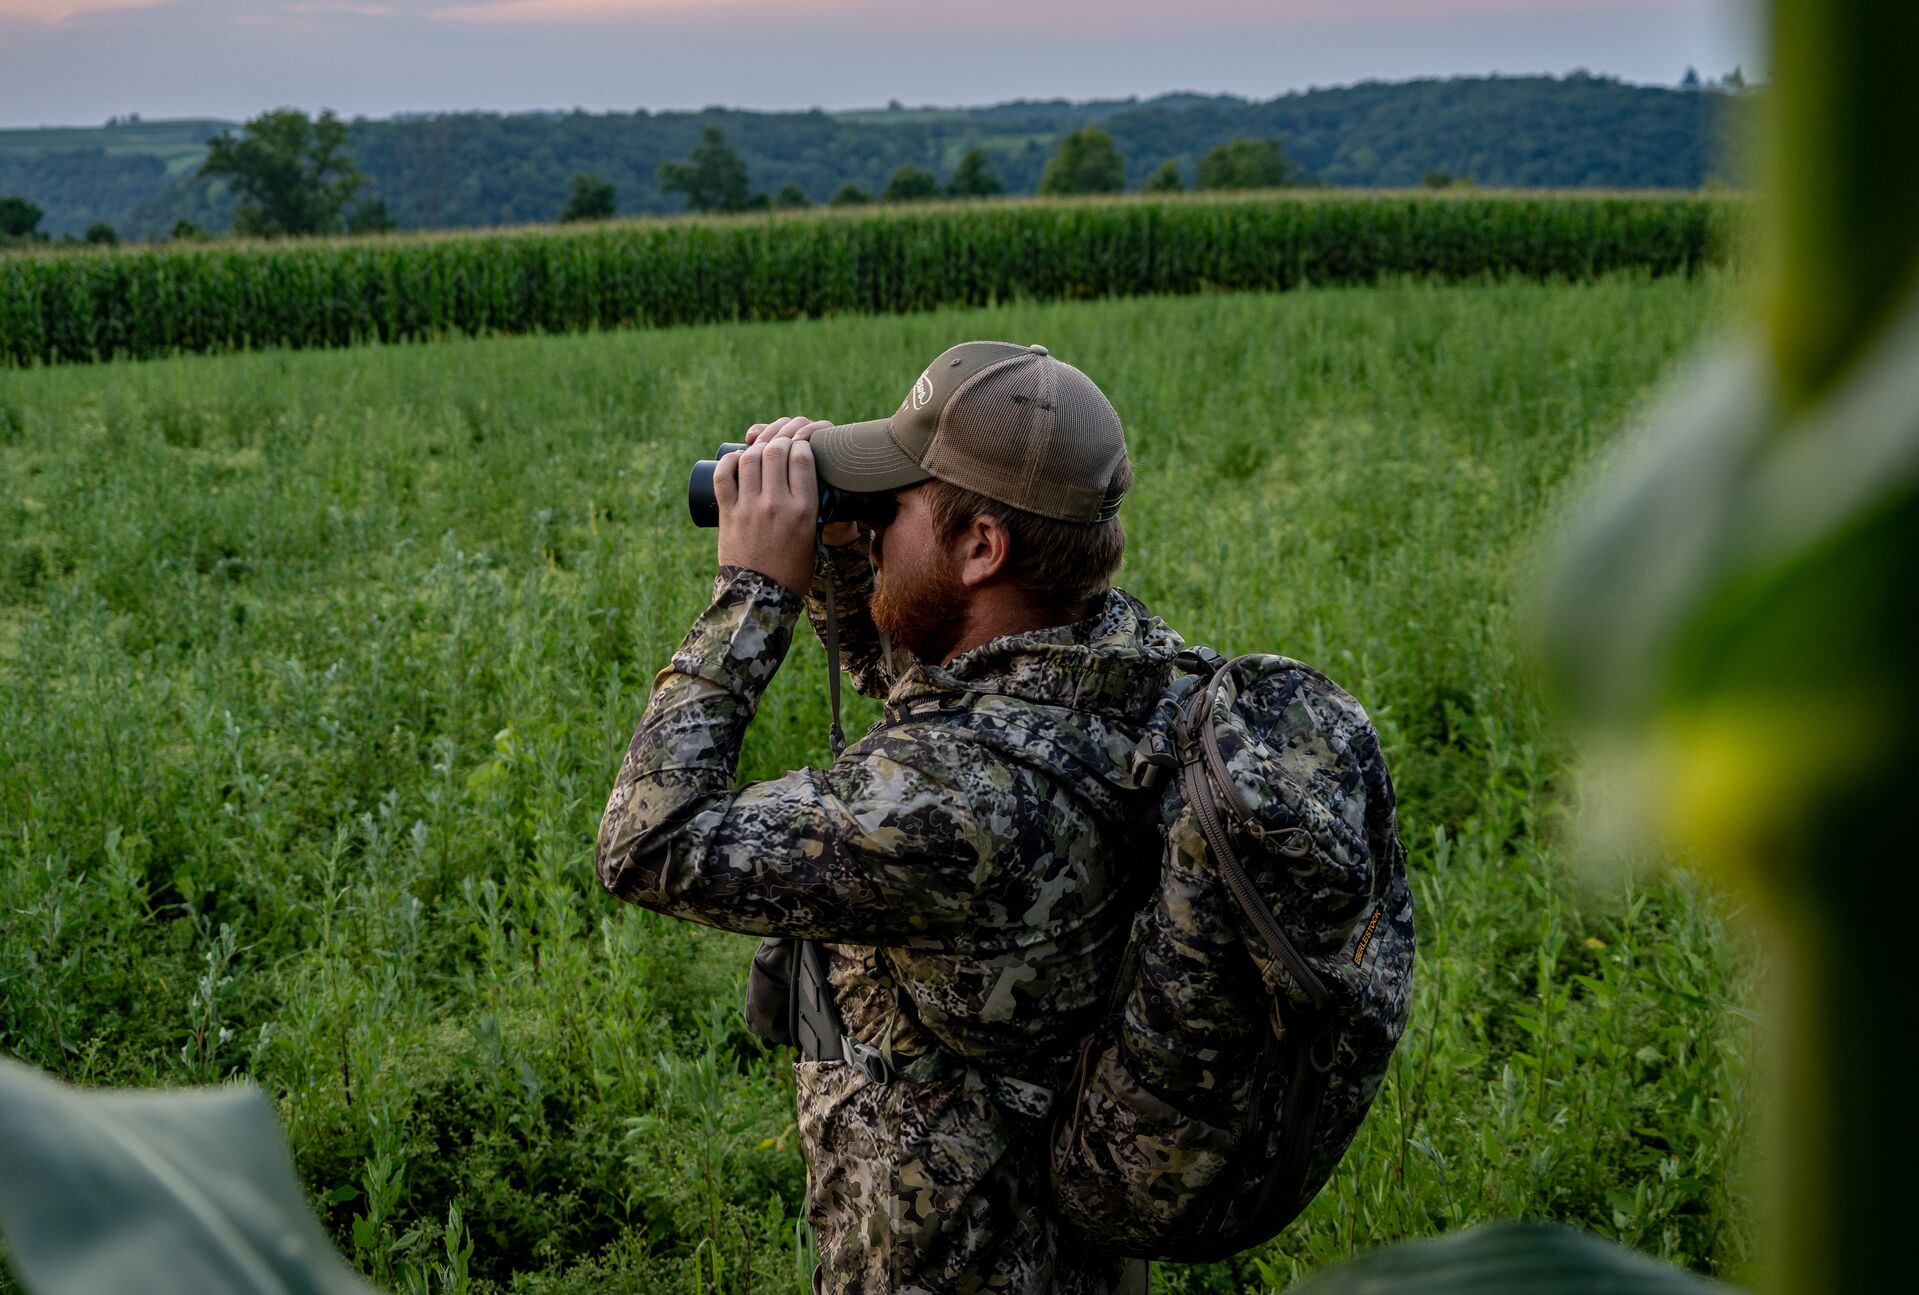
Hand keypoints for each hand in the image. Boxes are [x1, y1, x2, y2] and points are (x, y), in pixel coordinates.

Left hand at [717, 416, 830, 594]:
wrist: (760, 596)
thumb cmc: (791, 570)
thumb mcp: (812, 537)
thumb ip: (809, 509)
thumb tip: (803, 482)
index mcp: (804, 510)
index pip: (802, 457)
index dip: (802, 443)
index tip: (800, 445)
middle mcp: (777, 504)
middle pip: (776, 451)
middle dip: (780, 439)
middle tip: (780, 443)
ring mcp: (750, 507)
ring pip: (750, 458)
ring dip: (756, 447)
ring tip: (760, 449)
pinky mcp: (728, 514)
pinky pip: (723, 475)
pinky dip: (728, 461)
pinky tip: (735, 457)